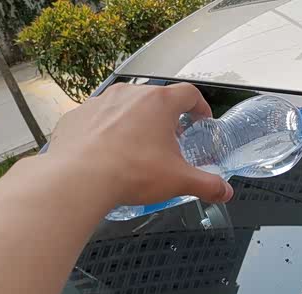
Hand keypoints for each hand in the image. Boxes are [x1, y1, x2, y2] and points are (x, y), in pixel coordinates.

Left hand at [44, 82, 233, 205]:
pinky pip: (98, 120)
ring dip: (135, 124)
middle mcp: (130, 95)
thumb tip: (224, 192)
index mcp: (159, 103)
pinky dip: (107, 133)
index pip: (188, 94)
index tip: (200, 118)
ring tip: (137, 150)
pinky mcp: (78, 116)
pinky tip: (109, 154)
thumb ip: (207, 185)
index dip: (199, 106)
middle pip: (156, 100)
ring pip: (126, 108)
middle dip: (166, 120)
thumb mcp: (179, 181)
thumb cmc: (131, 172)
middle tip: (170, 143)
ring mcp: (101, 102)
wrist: (79, 178)